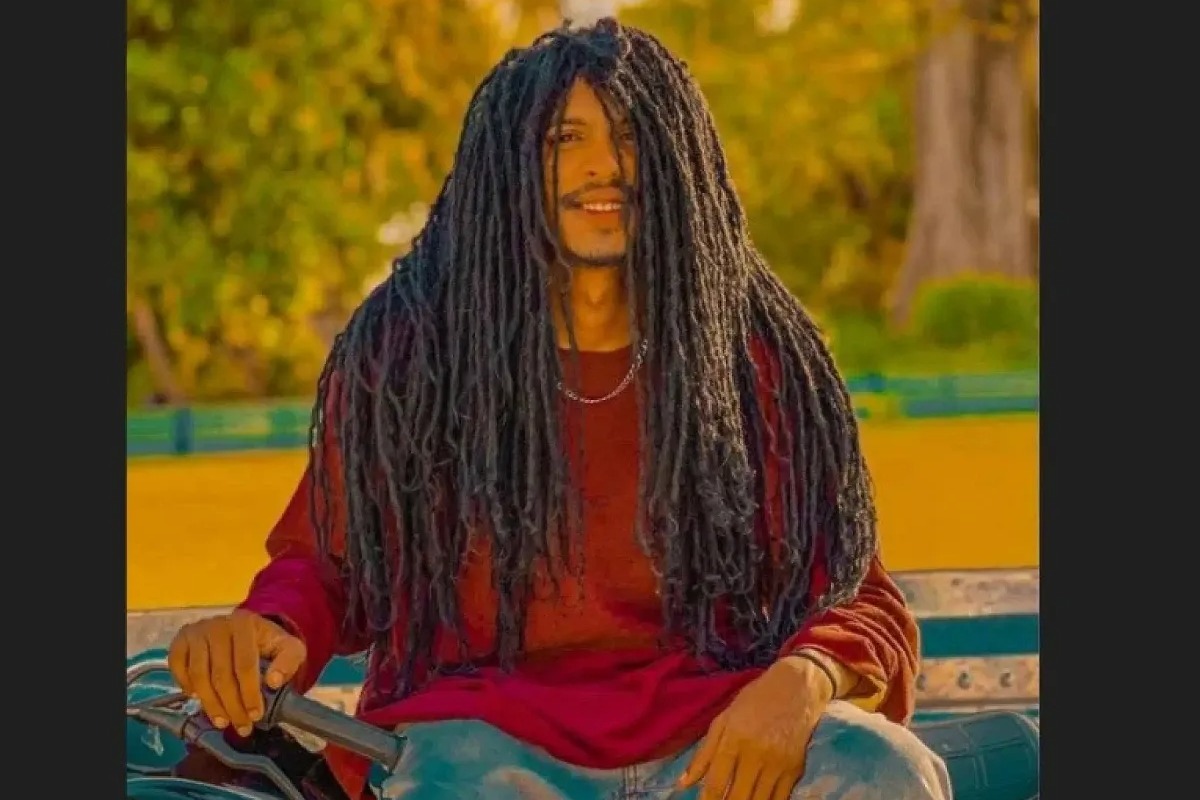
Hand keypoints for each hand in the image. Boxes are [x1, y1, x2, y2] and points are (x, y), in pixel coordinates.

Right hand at [167, 610, 306, 736]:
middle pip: (221, 674)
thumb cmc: (266, 642)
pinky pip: (178, 668)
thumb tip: (273, 682)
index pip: (245, 665)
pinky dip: (186, 686)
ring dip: (211, 704)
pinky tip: (199, 699)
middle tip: (241, 727)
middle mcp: (217, 625)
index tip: (255, 716)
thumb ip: (288, 662)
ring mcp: (196, 632)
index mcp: (245, 624)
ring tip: (222, 721)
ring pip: (199, 676)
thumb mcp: (288, 648)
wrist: (245, 629)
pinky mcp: (180, 640)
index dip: (249, 694)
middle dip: (232, 706)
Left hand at [679, 656, 835, 799]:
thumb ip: (704, 754)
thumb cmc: (755, 700)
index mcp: (734, 740)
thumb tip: (683, 784)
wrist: (797, 687)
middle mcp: (756, 755)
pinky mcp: (796, 770)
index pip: (716, 782)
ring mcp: (778, 764)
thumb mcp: (724, 719)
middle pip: (738, 798)